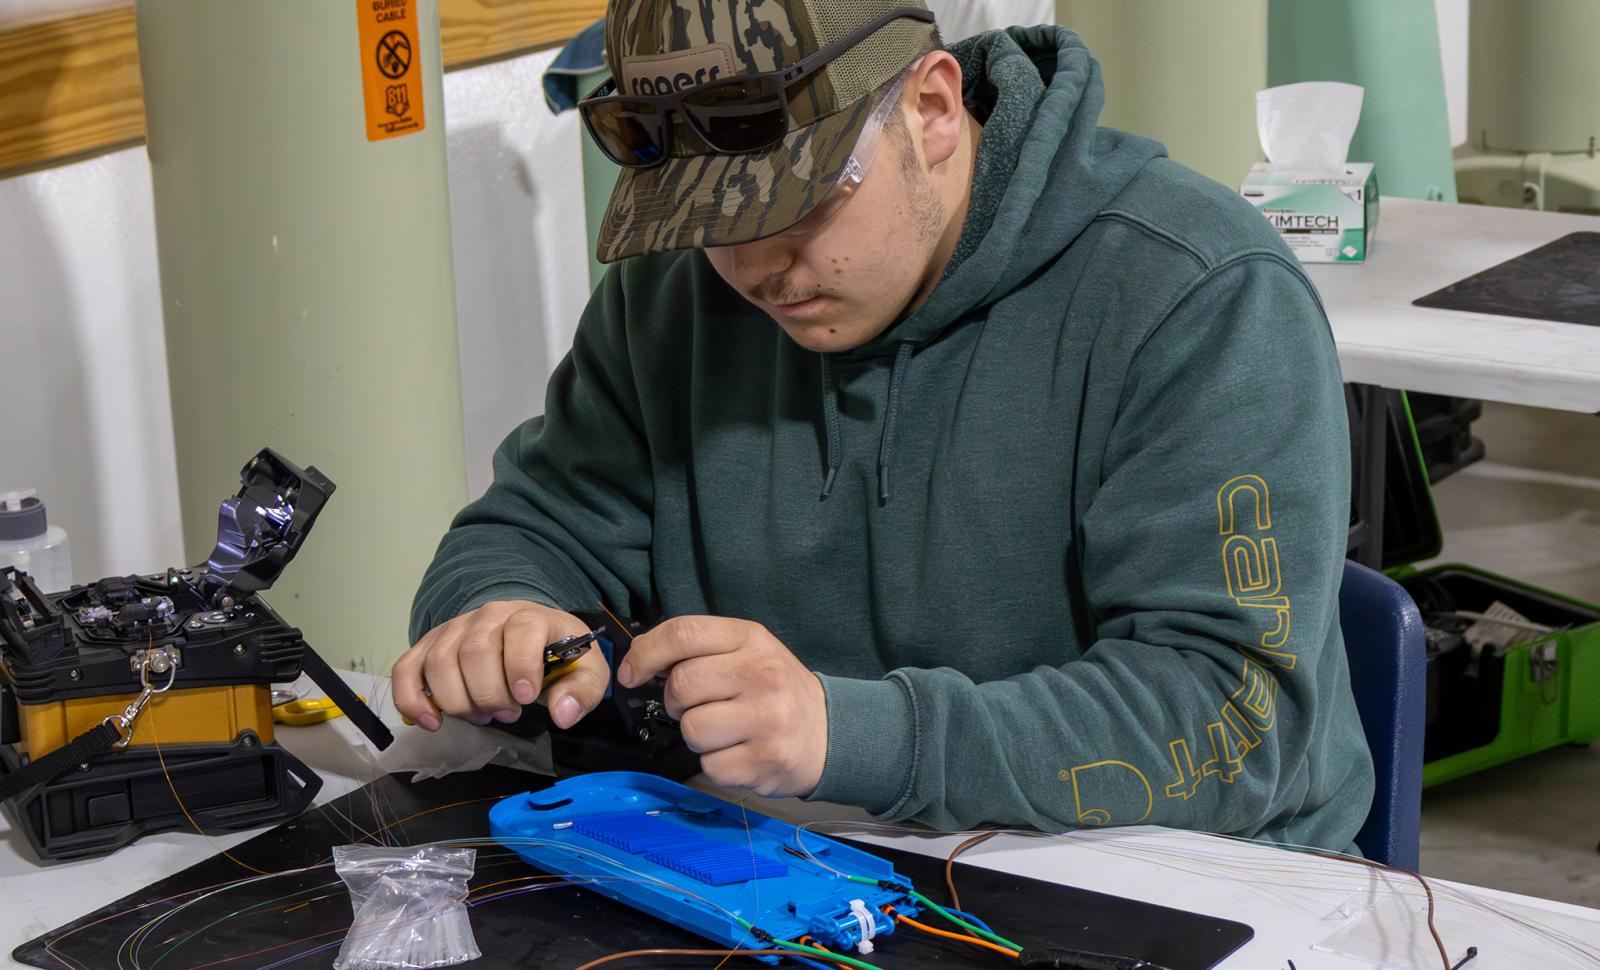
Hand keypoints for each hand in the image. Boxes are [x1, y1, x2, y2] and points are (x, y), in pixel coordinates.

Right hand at [392, 601, 608, 731]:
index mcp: (531, 616)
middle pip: (475, 652)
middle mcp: (489, 616)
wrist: (532, 636)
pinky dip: (411, 699)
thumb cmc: (558, 657)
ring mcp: (455, 628)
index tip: (526, 698)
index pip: (521, 630)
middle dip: (489, 694)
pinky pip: (407, 669)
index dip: (521, 665)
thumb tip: (561, 714)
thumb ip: (581, 692)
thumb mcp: (586, 672)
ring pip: (440, 662)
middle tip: (509, 713)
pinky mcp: (431, 646)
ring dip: (458, 701)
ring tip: (482, 716)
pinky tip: (431, 722)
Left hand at [619, 616, 826, 797]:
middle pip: (680, 685)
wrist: (827, 733)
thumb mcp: (747, 651)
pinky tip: (739, 752)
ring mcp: (767, 718)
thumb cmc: (774, 690)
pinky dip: (716, 764)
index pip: (683, 633)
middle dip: (677, 702)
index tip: (631, 673)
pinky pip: (709, 765)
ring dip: (697, 736)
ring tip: (725, 731)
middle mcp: (762, 674)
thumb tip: (638, 658)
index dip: (645, 653)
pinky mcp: (765, 760)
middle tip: (700, 706)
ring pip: (691, 729)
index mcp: (751, 638)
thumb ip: (698, 649)